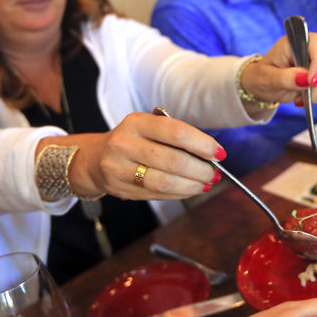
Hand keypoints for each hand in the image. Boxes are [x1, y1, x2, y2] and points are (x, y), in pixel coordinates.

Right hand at [55, 113, 222, 200]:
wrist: (96, 158)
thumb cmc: (133, 140)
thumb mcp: (149, 128)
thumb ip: (176, 138)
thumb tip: (212, 155)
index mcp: (136, 122)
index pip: (176, 132)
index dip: (203, 144)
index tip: (220, 153)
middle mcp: (124, 143)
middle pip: (173, 160)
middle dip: (201, 169)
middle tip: (215, 173)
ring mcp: (119, 168)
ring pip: (165, 182)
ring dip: (192, 185)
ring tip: (206, 184)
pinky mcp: (119, 189)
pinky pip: (156, 194)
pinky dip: (179, 194)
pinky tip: (190, 190)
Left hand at [241, 32, 316, 104]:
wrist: (263, 84)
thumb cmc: (262, 77)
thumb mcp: (268, 79)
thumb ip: (286, 78)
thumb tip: (305, 80)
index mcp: (295, 41)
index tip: (310, 82)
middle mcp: (312, 46)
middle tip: (300, 95)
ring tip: (301, 95)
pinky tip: (307, 95)